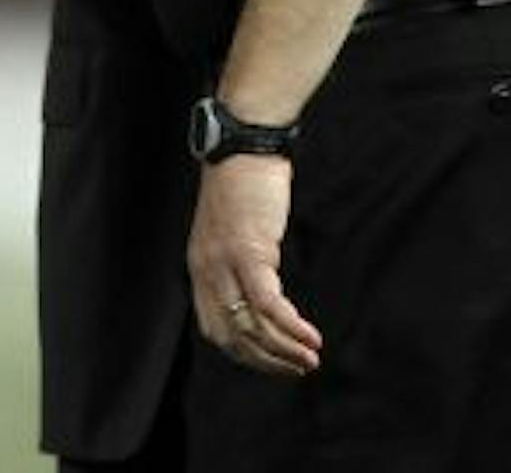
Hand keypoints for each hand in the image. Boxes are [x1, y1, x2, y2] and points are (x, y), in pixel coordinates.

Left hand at [187, 155, 321, 377]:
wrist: (245, 142)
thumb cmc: (245, 180)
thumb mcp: (233, 228)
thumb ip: (238, 260)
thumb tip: (260, 289)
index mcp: (200, 266)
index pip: (215, 328)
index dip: (245, 353)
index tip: (273, 361)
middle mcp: (207, 270)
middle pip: (231, 337)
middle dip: (266, 361)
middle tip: (296, 368)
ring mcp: (225, 263)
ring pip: (251, 328)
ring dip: (283, 351)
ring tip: (310, 359)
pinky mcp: (249, 253)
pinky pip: (269, 306)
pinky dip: (290, 328)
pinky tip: (310, 338)